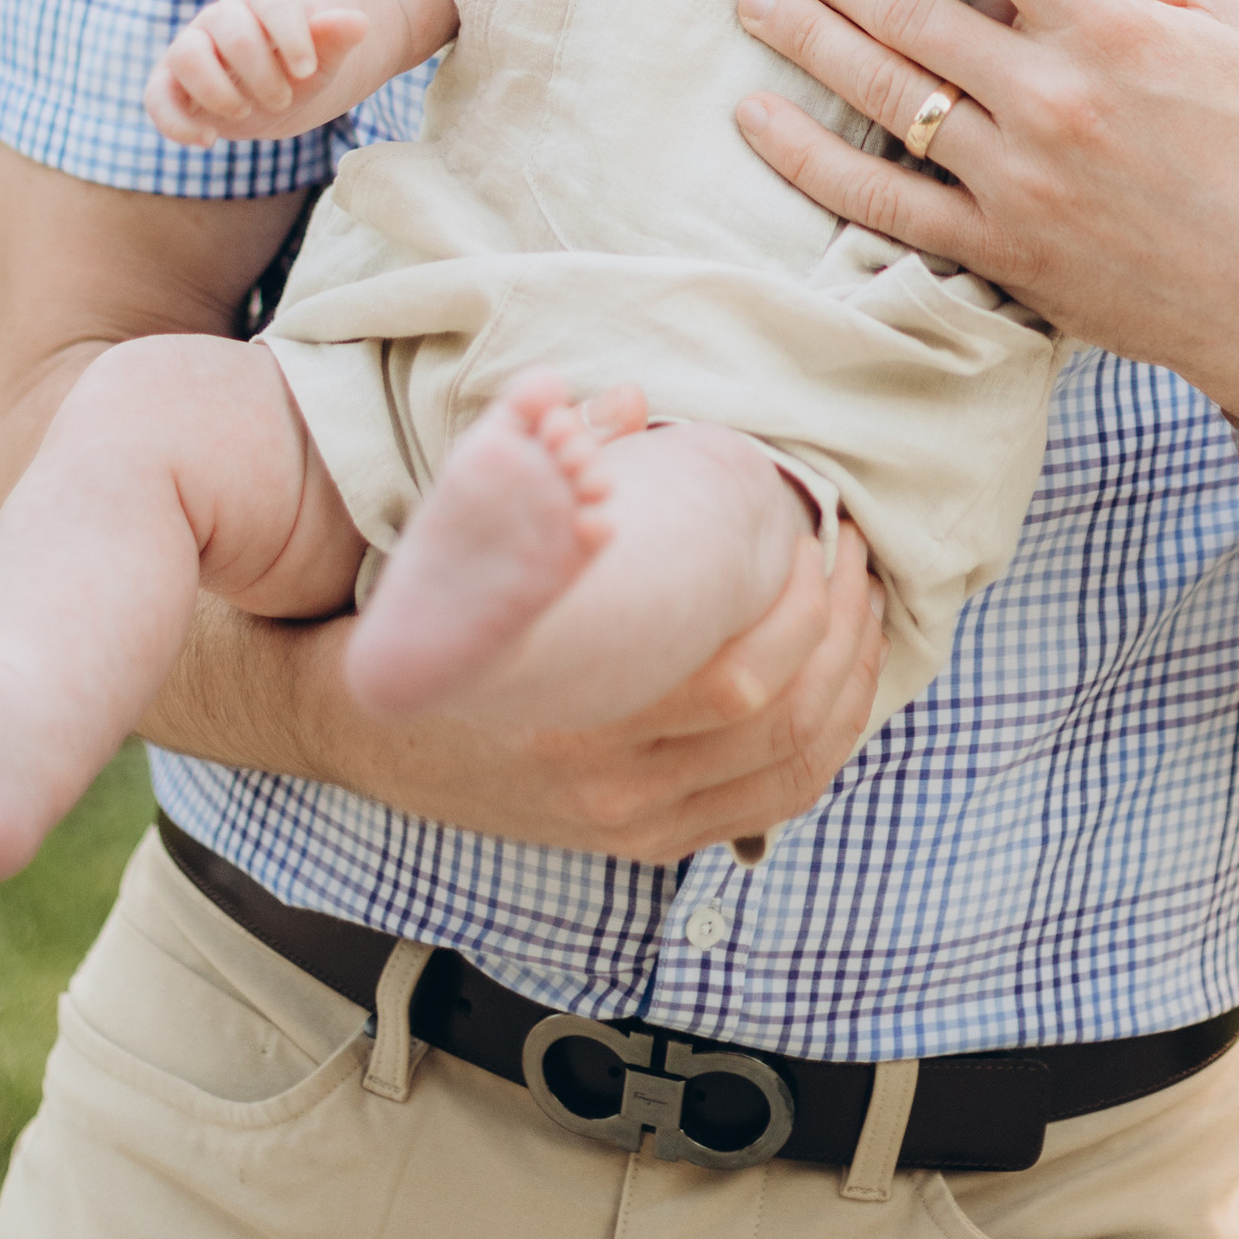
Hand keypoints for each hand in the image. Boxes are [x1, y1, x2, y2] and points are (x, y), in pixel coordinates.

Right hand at [142, 0, 456, 150]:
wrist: (267, 95)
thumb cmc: (295, 73)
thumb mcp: (320, 62)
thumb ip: (334, 40)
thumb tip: (360, 21)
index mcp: (264, 3)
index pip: (274, 2)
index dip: (291, 35)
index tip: (306, 70)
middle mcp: (222, 18)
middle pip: (230, 27)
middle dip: (260, 70)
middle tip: (282, 99)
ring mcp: (190, 48)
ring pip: (187, 53)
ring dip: (218, 89)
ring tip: (245, 113)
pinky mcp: (168, 85)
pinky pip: (157, 97)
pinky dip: (176, 123)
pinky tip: (207, 141)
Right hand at [188, 517, 889, 864]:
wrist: (375, 720)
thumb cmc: (444, 611)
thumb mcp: (485, 536)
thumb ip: (556, 468)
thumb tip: (627, 398)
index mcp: (578, 712)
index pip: (737, 680)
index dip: (802, 609)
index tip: (819, 532)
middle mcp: (611, 783)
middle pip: (777, 724)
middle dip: (841, 637)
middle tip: (854, 558)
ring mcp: (629, 820)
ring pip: (786, 774)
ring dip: (848, 691)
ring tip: (862, 613)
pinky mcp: (640, 840)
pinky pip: (764, 809)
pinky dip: (819, 750)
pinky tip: (837, 689)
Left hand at [733, 0, 1238, 431]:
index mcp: (1116, 28)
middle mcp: (1056, 100)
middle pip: (912, 11)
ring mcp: (1020, 181)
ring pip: (885, 93)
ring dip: (807, 40)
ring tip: (757, 1)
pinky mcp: (999, 249)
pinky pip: (882, 202)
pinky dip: (809, 160)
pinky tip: (757, 120)